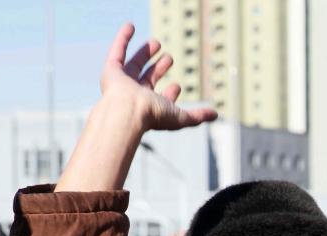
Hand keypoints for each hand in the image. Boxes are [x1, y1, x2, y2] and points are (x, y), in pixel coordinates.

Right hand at [102, 23, 216, 131]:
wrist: (128, 111)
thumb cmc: (154, 115)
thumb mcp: (181, 117)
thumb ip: (198, 115)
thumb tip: (216, 114)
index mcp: (150, 108)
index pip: (160, 99)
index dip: (169, 93)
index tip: (177, 86)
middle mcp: (135, 96)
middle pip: (147, 80)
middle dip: (158, 70)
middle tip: (169, 58)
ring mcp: (122, 83)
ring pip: (134, 65)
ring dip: (144, 54)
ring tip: (156, 43)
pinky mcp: (111, 71)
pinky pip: (117, 51)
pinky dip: (122, 39)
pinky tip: (130, 27)